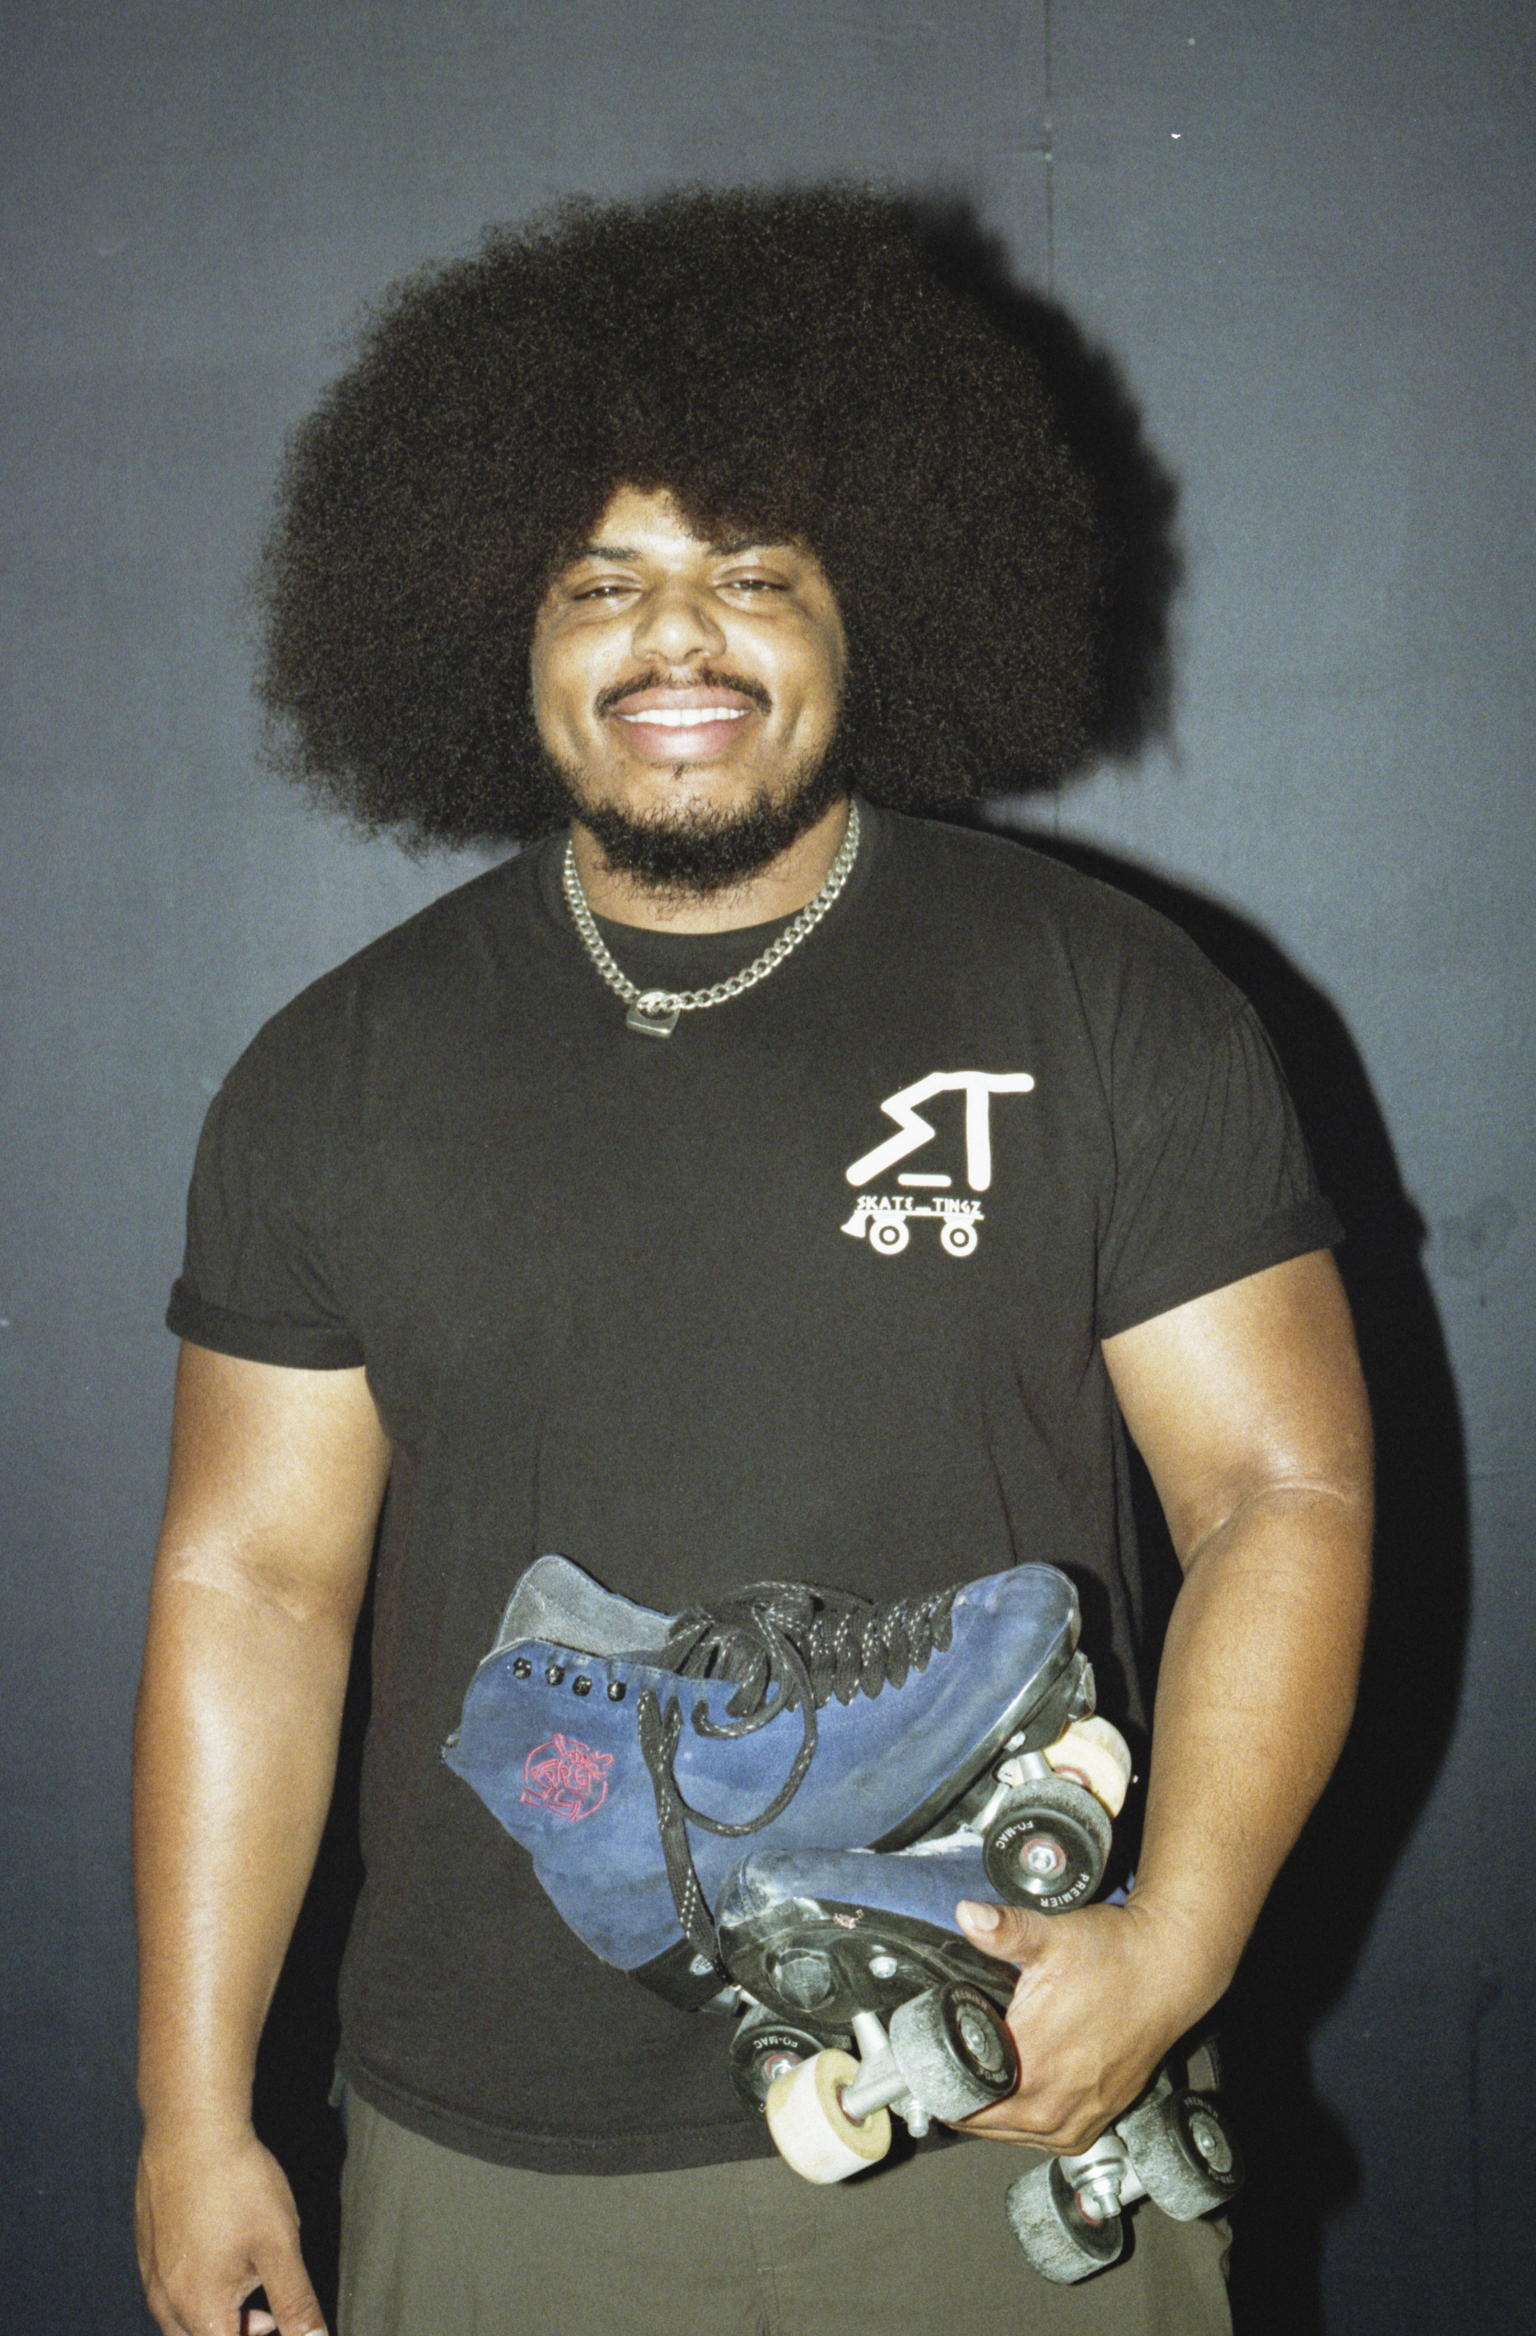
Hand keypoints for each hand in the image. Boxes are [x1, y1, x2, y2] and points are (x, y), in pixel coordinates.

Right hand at [135, 2124, 326, 2335]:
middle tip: (270, 2311)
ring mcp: (150, 2276)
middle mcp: (165, 2304)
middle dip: (238, 2332)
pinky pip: (169, 2290)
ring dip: (218, 2313)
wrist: (190, 2127)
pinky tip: (221, 2248)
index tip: (279, 2319)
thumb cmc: (238, 2185)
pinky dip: (198, 2287)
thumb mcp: (280, 2246)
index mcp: (199, 2313)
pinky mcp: (146, 2248)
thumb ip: (296, 2304)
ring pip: (182, 2320)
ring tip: (249, 2272)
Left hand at [951, 1895, 1211, 2155]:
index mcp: (1033, 2072)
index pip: (961, 2105)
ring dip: (993, 2112)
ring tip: (980, 2075)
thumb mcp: (1051, 1936)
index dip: (936, 2083)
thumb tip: (967, 1914)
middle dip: (961, 2097)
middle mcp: (1055, 2109)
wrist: (1171, 1971)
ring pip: (1014, 2135)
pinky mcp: (1100, 2119)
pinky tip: (1021, 2091)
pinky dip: (1028, 2121)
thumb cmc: (1116, 1958)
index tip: (925, 2062)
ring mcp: (1081, 2120)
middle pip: (982, 2125)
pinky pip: (1048, 2137)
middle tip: (948, 2061)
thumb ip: (1002, 1930)